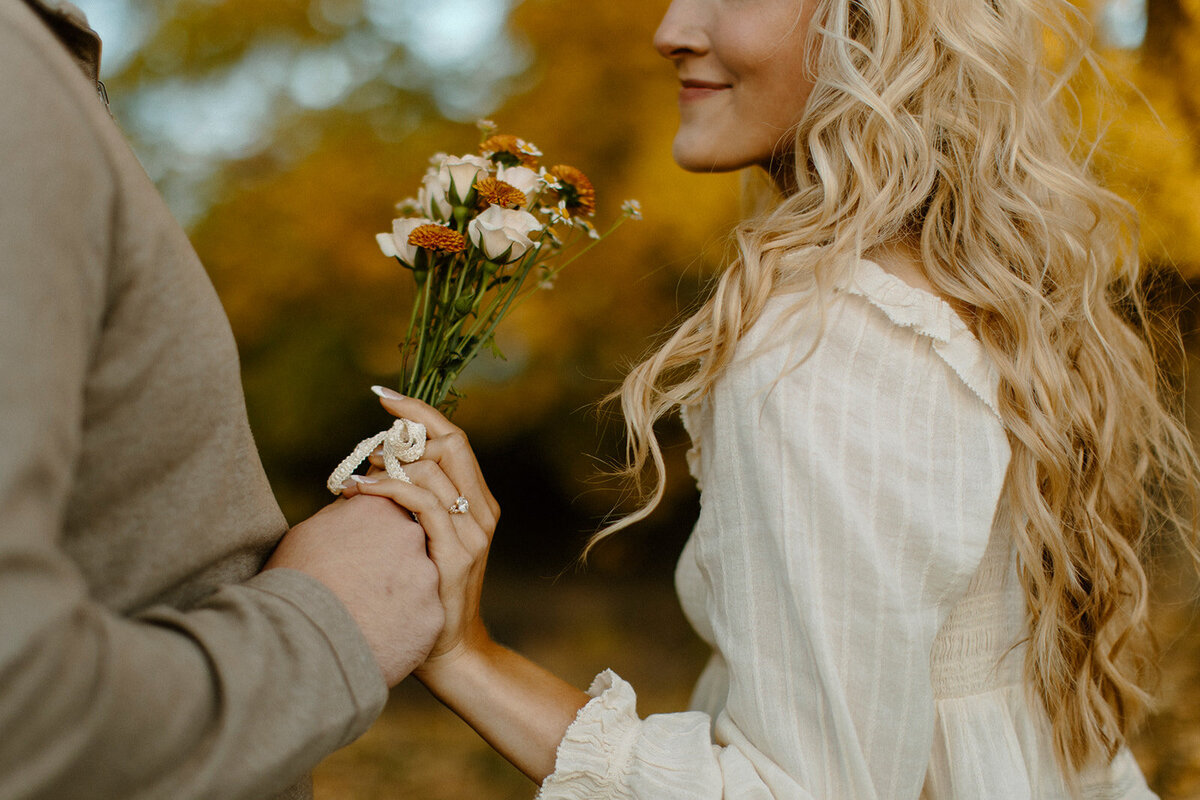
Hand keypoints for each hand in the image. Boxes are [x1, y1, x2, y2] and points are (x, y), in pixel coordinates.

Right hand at [265, 494, 443, 686]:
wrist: (303, 641)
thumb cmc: (295, 583)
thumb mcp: (309, 533)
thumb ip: (342, 514)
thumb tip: (353, 506)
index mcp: (380, 510)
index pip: (388, 512)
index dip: (372, 534)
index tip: (357, 553)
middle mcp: (411, 535)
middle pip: (408, 545)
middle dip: (389, 563)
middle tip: (360, 586)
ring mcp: (426, 576)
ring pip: (418, 582)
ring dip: (397, 596)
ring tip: (365, 616)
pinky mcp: (434, 614)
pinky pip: (421, 617)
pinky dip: (404, 627)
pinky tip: (378, 636)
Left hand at [340, 389, 500, 679]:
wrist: (449, 650)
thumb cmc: (425, 592)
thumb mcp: (426, 540)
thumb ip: (415, 503)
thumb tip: (376, 462)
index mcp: (479, 502)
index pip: (456, 439)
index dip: (422, 412)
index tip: (385, 396)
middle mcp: (482, 511)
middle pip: (452, 444)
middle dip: (408, 425)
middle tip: (370, 435)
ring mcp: (473, 533)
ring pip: (433, 470)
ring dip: (389, 461)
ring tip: (357, 470)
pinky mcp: (457, 554)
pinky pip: (422, 505)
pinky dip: (388, 488)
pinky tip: (358, 489)